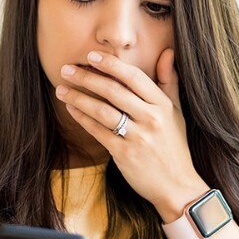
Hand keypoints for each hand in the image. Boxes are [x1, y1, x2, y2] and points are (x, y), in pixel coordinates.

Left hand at [55, 49, 209, 219]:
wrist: (177, 186)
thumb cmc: (174, 146)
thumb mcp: (177, 112)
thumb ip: (169, 81)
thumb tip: (168, 52)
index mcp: (163, 105)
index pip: (134, 77)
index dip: (111, 64)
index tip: (91, 56)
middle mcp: (151, 118)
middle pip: (114, 91)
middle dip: (87, 77)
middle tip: (66, 69)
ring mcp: (138, 137)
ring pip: (102, 110)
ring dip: (78, 97)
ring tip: (61, 89)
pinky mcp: (124, 154)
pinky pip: (98, 131)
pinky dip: (82, 118)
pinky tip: (71, 109)